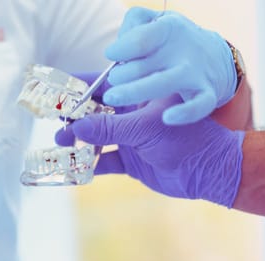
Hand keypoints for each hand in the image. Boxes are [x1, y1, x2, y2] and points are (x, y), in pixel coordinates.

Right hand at [56, 95, 244, 207]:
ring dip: (80, 140)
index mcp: (139, 96)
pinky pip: (106, 162)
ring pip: (98, 138)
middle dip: (75, 116)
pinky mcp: (131, 162)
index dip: (81, 87)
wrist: (208, 171)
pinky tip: (76, 167)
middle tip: (56, 121)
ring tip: (61, 142)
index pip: (105, 86)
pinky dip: (92, 165)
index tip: (58, 89)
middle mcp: (132, 116)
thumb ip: (109, 128)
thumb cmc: (184, 139)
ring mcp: (131, 139)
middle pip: (96, 113)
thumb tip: (75, 127)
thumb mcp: (143, 129)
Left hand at [103, 7, 236, 124]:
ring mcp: (194, 74)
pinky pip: (199, 106)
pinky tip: (168, 118)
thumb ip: (133, 25)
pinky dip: (186, 112)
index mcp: (169, 30)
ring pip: (163, 84)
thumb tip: (116, 49)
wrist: (217, 58)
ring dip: (134, 91)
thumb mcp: (155, 21)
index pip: (140, 39)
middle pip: (142, 66)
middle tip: (115, 78)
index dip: (120, 49)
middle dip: (120, 75)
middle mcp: (182, 52)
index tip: (112, 54)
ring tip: (112, 97)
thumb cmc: (173, 41)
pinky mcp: (206, 94)